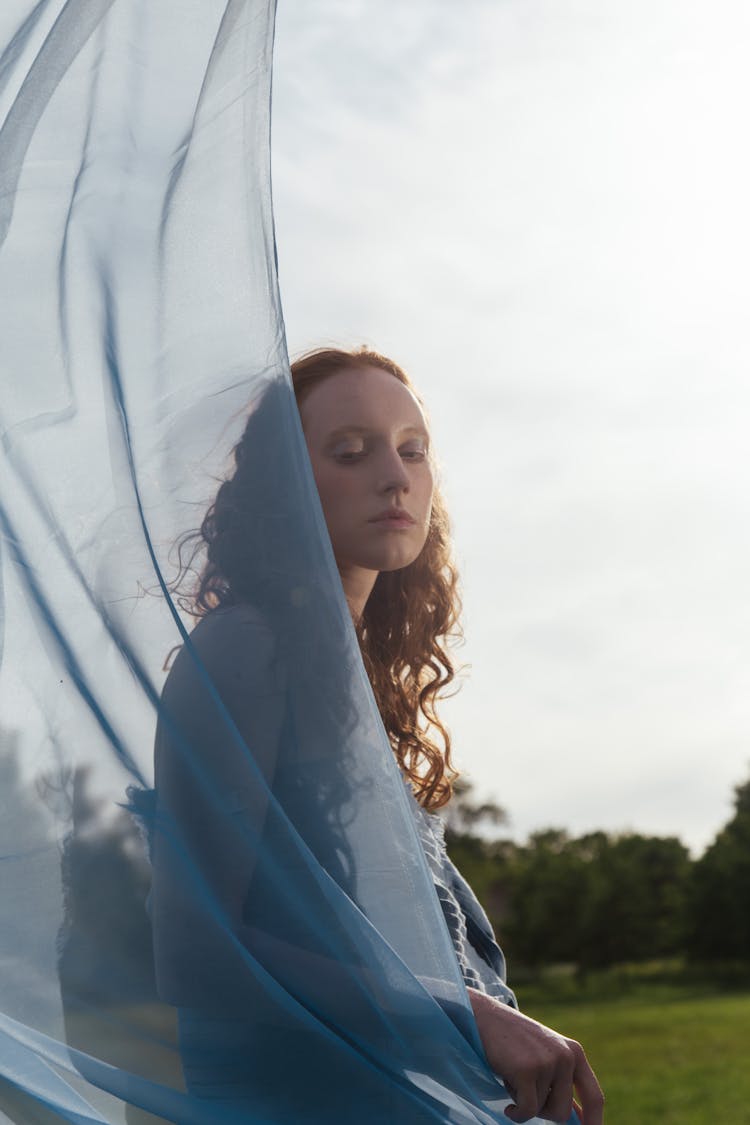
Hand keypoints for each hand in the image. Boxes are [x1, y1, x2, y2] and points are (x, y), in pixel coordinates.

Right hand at [467, 988, 603, 1123]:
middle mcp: (566, 1056)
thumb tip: (579, 1119)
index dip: (594, 1124)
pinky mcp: (527, 1070)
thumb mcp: (546, 1057)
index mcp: (574, 1053)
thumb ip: (563, 1083)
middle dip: (544, 1112)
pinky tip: (507, 1106)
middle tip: (526, 1094)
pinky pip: (527, 1111)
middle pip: (564, 1113)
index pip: (595, 1097)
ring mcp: (547, 1061)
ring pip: (543, 1112)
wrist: (485, 1018)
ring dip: (525, 1103)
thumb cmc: (514, 1043)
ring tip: (514, 1079)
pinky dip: (516, 1114)